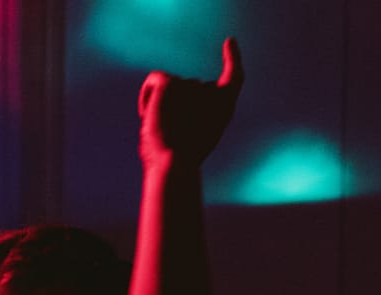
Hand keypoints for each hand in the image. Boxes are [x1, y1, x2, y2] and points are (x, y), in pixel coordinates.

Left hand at [138, 37, 243, 166]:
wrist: (175, 165)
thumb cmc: (179, 165)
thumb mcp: (189, 142)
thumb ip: (188, 120)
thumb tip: (160, 109)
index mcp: (223, 109)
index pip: (233, 78)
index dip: (233, 60)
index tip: (229, 43)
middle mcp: (213, 95)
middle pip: (189, 88)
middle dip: (177, 106)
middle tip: (172, 134)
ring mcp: (192, 87)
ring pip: (170, 86)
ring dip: (161, 106)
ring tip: (163, 130)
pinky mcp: (172, 84)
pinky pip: (155, 78)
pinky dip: (146, 94)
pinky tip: (148, 114)